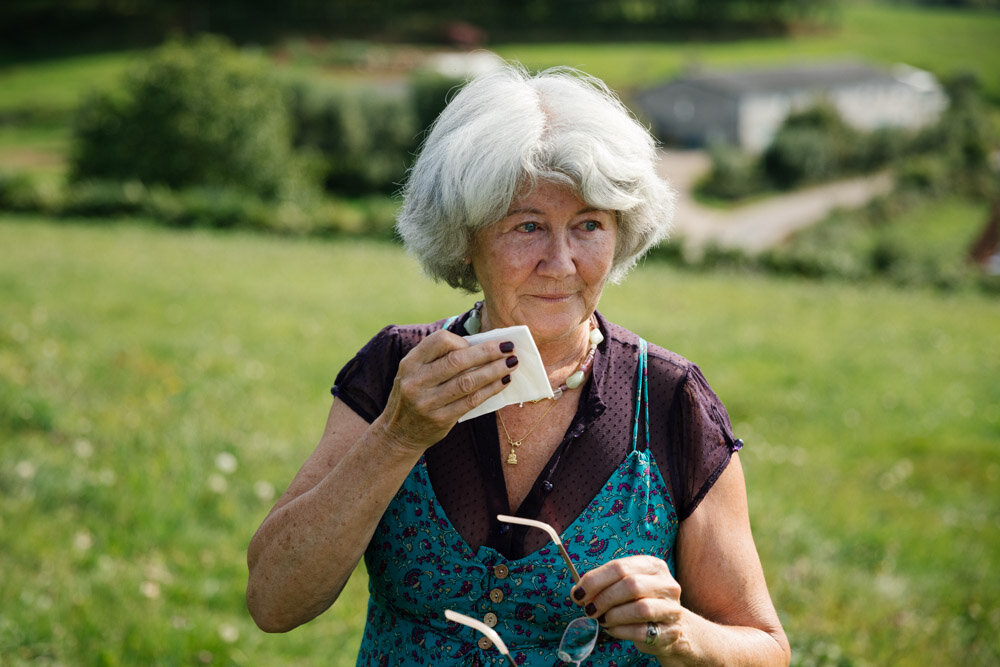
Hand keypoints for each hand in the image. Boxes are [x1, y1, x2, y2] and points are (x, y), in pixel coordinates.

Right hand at [377, 330, 516, 451]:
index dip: (462, 340)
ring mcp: (427, 402)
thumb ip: (438, 359)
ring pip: (468, 381)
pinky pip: (471, 401)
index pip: (440, 341)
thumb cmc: (414, 395)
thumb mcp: (415, 372)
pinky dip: (490, 390)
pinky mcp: (440, 419)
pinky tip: (502, 382)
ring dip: (494, 370)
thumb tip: (480, 345)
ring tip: (511, 363)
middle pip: (458, 360)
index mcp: (410, 363)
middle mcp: (416, 381)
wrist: (398, 433)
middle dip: (487, 352)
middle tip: (508, 347)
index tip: (478, 343)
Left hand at [571, 555, 688, 658]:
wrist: (670, 629)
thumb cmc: (640, 603)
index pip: (620, 567)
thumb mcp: (624, 587)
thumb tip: (577, 591)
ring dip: (613, 616)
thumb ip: (603, 585)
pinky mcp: (671, 631)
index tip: (579, 593)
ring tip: (602, 620)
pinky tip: (613, 629)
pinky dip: (620, 631)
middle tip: (589, 609)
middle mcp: (666, 584)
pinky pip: (641, 631)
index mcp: (652, 565)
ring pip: (640, 608)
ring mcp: (672, 608)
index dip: (595, 580)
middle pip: (631, 585)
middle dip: (603, 598)